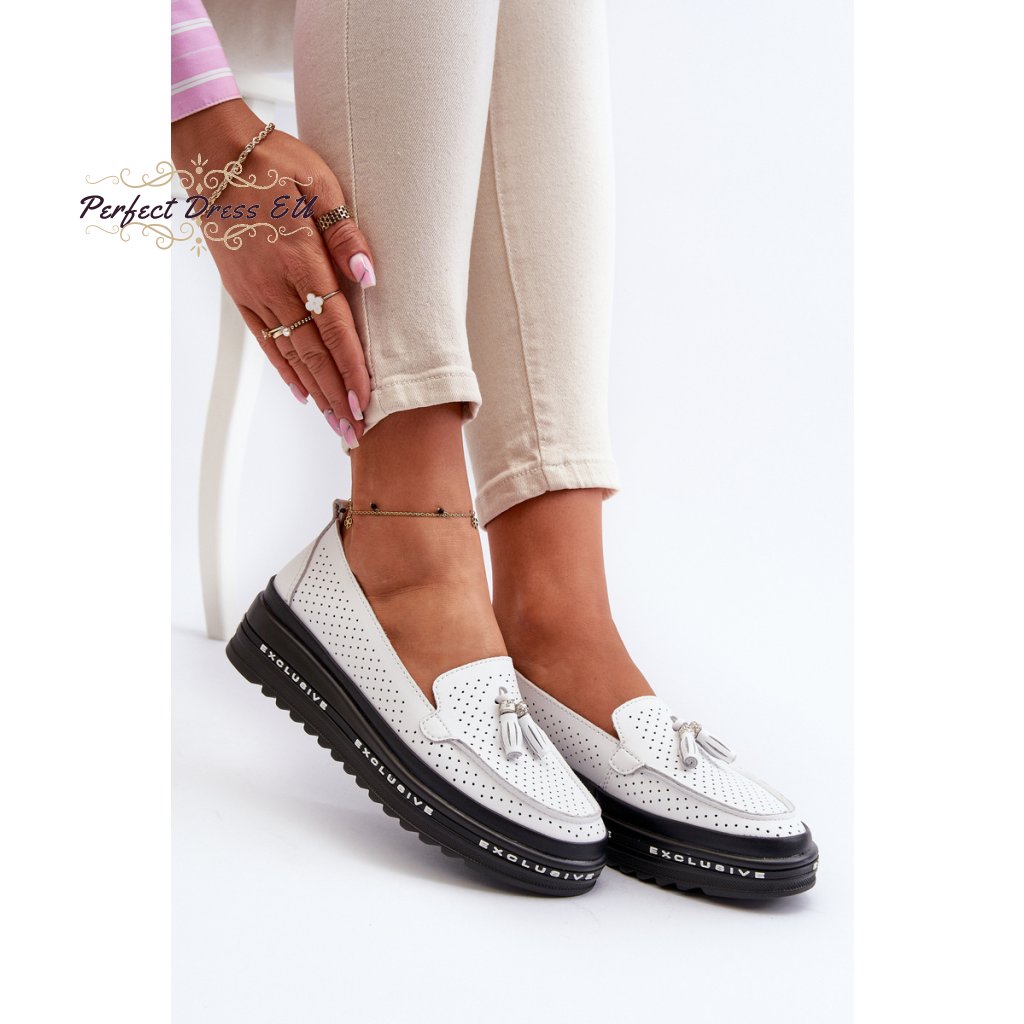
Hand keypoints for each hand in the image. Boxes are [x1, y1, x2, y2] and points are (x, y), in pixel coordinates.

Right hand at [172, 99, 374, 444]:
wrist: (212, 154)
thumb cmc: (272, 163)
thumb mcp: (319, 183)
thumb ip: (345, 233)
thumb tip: (370, 275)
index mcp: (300, 258)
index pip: (335, 327)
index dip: (353, 368)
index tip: (369, 401)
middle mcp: (275, 284)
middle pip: (314, 353)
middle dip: (338, 396)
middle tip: (357, 432)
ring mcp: (254, 292)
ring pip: (291, 354)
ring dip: (317, 392)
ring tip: (336, 423)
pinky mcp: (240, 293)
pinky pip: (265, 340)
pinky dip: (285, 369)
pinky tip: (302, 392)